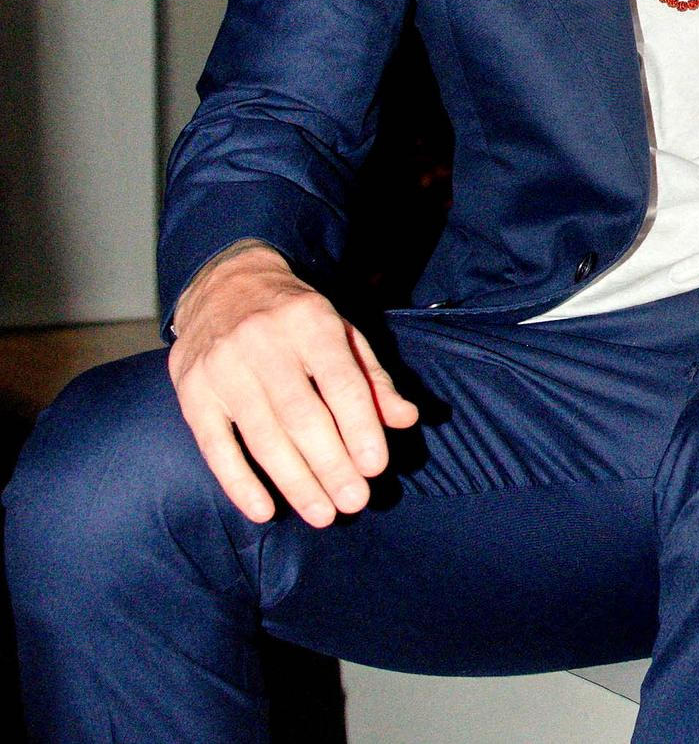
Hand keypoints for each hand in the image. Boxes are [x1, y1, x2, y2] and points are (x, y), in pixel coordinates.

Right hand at [167, 244, 418, 526]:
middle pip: (301, 416)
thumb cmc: (296, 319)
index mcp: (311, 323)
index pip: (340, 382)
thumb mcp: (342, 333)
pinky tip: (264, 510)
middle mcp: (264, 343)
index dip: (360, 426)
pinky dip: (239, 482)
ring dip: (295, 481)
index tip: (376, 467)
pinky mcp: (191, 392)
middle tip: (354, 502)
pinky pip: (215, 445)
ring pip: (262, 436)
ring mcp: (222, 368)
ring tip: (323, 514)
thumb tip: (405, 419)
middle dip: (331, 464)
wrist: (223, 285)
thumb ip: (372, 378)